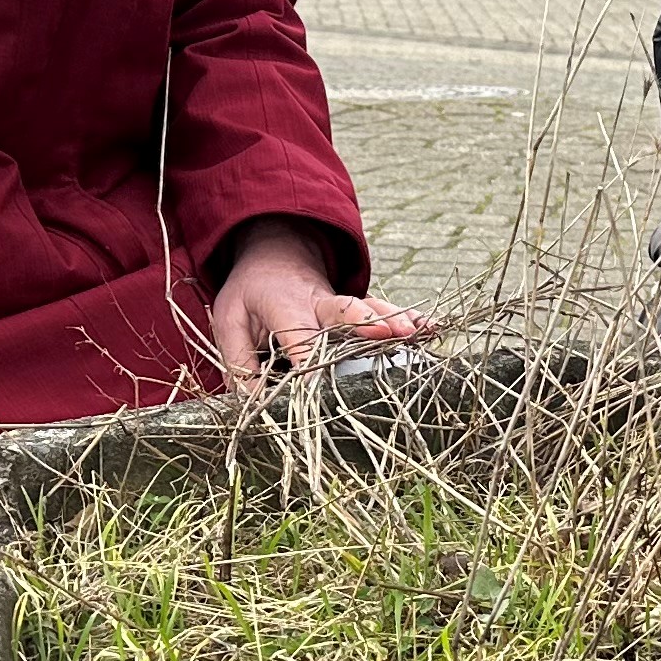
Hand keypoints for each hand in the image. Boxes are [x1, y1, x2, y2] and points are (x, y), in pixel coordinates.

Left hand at [207, 220, 427, 387]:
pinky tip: (431, 328)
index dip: (309, 360)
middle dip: (365, 321)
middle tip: (387, 331)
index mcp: (282, 303)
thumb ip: (239, 363)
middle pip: (343, 310)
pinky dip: (410, 318)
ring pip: (371, 309)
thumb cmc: (250, 294)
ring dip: (395, 320)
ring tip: (416, 332)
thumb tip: (257, 405)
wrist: (275, 255)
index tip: (319, 387)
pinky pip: (386, 312)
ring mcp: (342, 304)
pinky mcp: (359, 309)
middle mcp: (317, 301)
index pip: (297, 334)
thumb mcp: (229, 321)